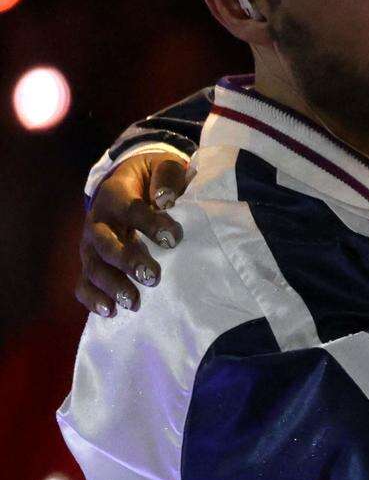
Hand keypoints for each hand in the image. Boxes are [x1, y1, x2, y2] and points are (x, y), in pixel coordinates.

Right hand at [79, 149, 190, 316]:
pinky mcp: (91, 261)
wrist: (130, 181)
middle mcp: (98, 221)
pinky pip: (84, 281)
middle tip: (153, 277)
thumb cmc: (153, 177)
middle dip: (127, 261)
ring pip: (93, 266)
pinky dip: (93, 298)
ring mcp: (91, 244)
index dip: (151, 224)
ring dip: (111, 286)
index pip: (131, 210)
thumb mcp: (163, 166)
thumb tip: (166, 198)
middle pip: (105, 243)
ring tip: (132, 302)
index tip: (173, 238)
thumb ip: (167, 178)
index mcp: (115, 194)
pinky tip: (109, 312)